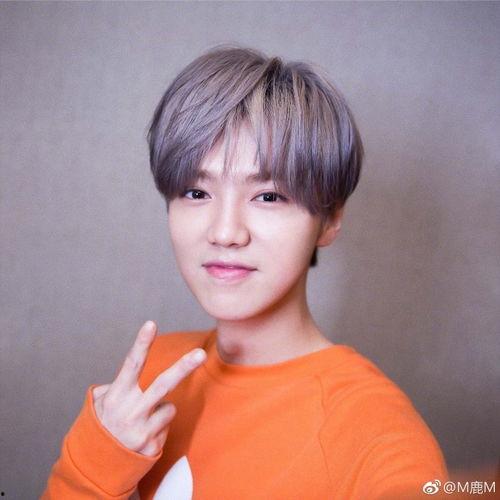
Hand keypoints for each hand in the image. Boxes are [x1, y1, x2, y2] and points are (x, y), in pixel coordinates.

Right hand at [92, 321, 206, 456]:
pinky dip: (159, 427)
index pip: (131, 364)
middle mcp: (130, 410)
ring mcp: (142, 429)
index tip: (151, 323)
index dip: (141, 343)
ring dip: (160, 411)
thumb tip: (131, 372)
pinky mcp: (152, 445)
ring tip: (141, 421)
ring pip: (170, 407)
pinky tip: (144, 435)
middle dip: (184, 367)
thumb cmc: (102, 424)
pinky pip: (167, 425)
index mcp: (117, 395)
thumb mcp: (100, 403)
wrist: (96, 466)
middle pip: (163, 384)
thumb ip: (117, 385)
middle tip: (201, 353)